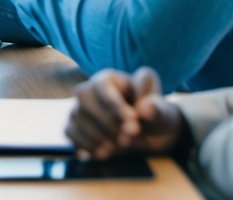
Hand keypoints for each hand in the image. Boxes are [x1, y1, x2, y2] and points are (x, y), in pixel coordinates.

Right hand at [66, 68, 183, 160]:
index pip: (102, 85)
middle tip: (128, 138)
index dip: (114, 103)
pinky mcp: (77, 126)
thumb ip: (157, 108)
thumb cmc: (155, 116)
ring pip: (77, 116)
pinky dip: (85, 144)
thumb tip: (145, 107)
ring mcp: (82, 108)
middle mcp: (92, 89)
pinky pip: (69, 131)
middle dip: (106, 121)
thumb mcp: (163, 112)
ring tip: (118, 148)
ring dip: (96, 135)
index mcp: (111, 79)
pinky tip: (104, 154)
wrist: (150, 136)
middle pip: (85, 99)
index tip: (133, 121)